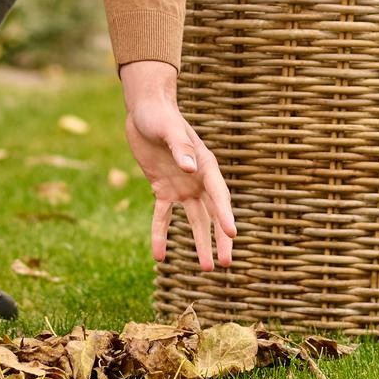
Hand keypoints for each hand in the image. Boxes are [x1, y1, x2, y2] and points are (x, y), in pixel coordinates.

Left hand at [120, 61, 236, 271]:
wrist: (145, 109)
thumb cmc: (160, 115)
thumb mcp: (168, 129)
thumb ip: (179, 147)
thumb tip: (189, 168)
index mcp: (205, 164)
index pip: (218, 194)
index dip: (225, 214)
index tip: (232, 234)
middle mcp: (197, 179)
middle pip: (213, 213)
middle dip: (219, 238)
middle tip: (226, 263)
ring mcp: (182, 186)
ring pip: (195, 220)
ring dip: (200, 243)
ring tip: (206, 268)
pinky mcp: (163, 189)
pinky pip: (163, 217)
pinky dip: (161, 235)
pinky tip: (159, 256)